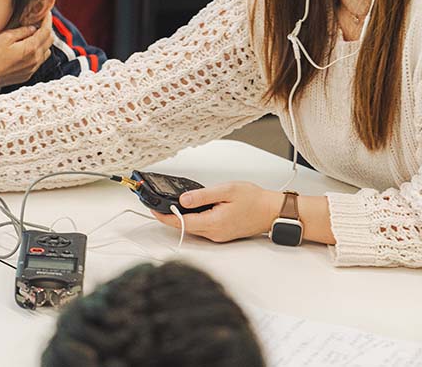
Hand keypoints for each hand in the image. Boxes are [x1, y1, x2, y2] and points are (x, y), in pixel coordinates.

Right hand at [0, 11, 53, 86]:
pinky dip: (38, 53)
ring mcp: (32, 68)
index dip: (48, 20)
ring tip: (35, 36)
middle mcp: (35, 59)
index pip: (46, 31)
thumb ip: (21, 31)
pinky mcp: (28, 74)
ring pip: (46, 52)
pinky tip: (29, 49)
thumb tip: (32, 28)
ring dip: (44, 42)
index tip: (47, 13)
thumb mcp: (5, 37)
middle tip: (41, 22)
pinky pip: (39, 61)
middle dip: (47, 29)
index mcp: (30, 48)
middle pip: (50, 41)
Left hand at [149, 181, 282, 242]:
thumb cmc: (254, 200)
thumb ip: (203, 196)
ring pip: (192, 227)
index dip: (164, 216)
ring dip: (180, 217)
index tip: (152, 208)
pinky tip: (190, 209)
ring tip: (170, 204)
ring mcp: (218, 235)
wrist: (273, 211)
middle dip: (169, 216)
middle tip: (157, 203)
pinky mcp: (222, 233)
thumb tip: (183, 199)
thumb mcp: (226, 191)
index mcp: (214, 223)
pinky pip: (201, 227)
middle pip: (184, 226)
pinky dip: (192, 219)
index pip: (181, 222)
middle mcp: (214, 233)